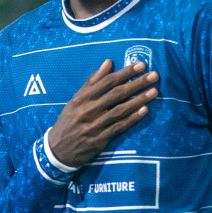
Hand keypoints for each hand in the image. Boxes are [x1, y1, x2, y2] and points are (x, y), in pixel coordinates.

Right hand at [45, 61, 159, 169]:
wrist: (57, 150)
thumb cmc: (69, 121)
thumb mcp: (75, 100)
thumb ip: (92, 82)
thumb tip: (108, 62)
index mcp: (81, 99)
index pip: (106, 82)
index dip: (125, 73)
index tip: (141, 65)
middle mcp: (87, 111)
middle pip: (116, 94)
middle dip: (137, 84)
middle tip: (154, 75)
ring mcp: (93, 126)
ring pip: (120, 110)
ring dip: (139, 100)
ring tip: (154, 91)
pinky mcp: (99, 140)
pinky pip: (119, 127)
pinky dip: (132, 119)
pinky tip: (144, 111)